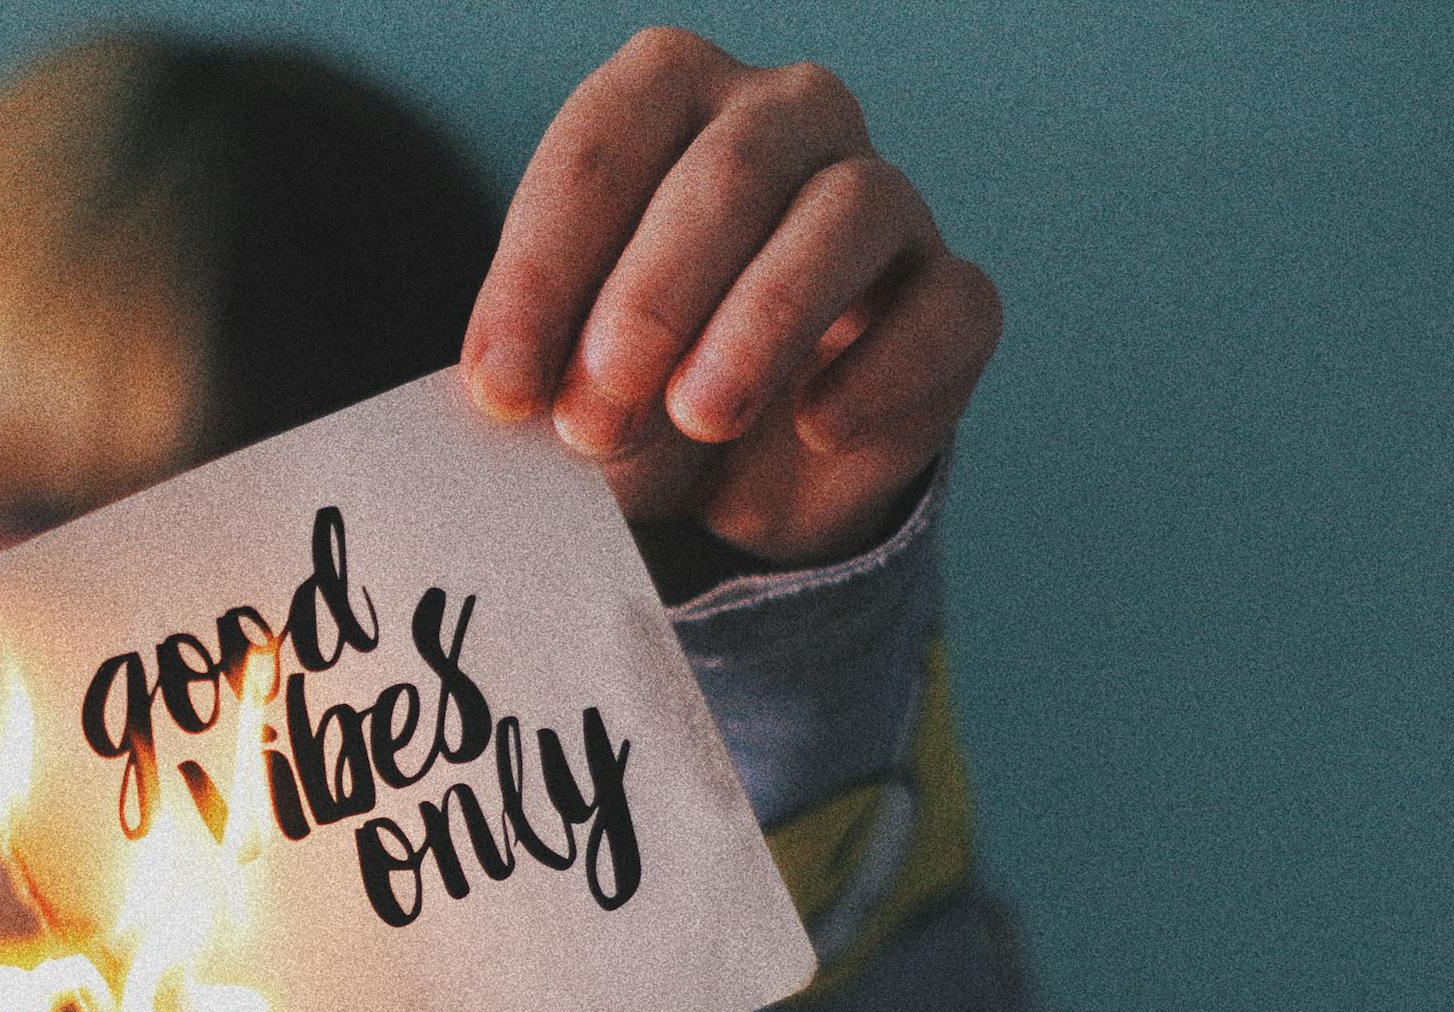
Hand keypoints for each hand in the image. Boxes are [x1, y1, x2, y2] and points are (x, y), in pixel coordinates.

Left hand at [462, 28, 1000, 574]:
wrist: (728, 471)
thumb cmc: (628, 382)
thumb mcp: (559, 377)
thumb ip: (541, 368)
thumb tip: (522, 394)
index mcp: (666, 97)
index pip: (601, 147)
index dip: (541, 273)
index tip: (501, 391)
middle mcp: (784, 118)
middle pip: (728, 171)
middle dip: (651, 301)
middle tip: (594, 418)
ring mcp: (882, 199)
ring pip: (847, 213)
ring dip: (763, 322)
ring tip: (698, 417)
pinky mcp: (951, 296)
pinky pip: (943, 306)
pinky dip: (880, 370)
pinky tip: (817, 427)